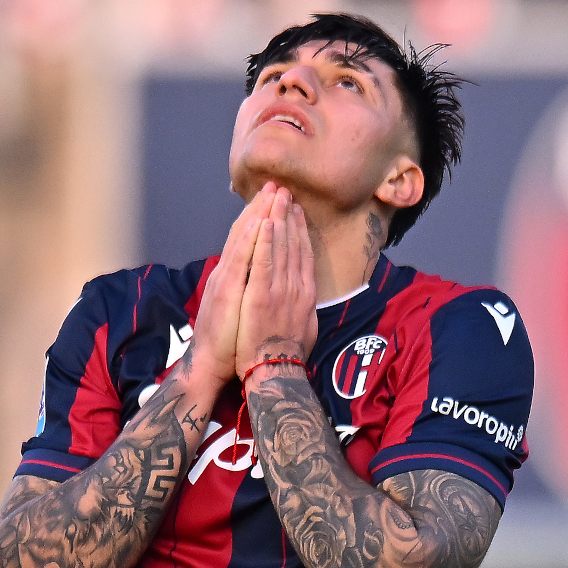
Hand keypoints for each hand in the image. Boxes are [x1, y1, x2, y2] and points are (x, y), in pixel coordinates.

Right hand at [190, 183, 276, 392]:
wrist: (210, 362)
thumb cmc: (230, 342)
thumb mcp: (239, 309)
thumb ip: (248, 290)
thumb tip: (261, 279)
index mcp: (233, 276)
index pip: (249, 240)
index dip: (261, 217)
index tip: (274, 199)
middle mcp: (228, 272)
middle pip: (246, 233)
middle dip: (261, 208)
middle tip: (275, 185)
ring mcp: (226, 280)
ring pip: (244, 241)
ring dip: (258, 215)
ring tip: (271, 194)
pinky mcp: (227, 291)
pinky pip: (242, 260)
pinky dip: (251, 240)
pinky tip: (260, 223)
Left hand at [235, 188, 317, 378]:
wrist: (276, 374)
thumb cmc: (288, 358)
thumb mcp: (306, 330)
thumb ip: (304, 310)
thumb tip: (307, 302)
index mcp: (306, 295)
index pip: (305, 255)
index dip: (301, 231)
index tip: (297, 212)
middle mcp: (296, 287)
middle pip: (294, 245)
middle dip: (290, 216)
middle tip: (286, 193)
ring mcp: (279, 290)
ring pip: (280, 247)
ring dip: (278, 219)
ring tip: (276, 196)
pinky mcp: (260, 296)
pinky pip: (263, 261)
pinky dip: (265, 240)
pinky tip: (265, 222)